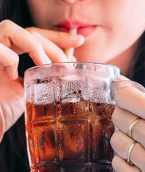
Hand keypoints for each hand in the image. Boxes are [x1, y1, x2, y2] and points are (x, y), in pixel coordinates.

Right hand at [0, 20, 83, 140]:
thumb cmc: (4, 110)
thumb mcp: (31, 90)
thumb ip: (47, 74)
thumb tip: (70, 61)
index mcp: (10, 52)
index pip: (35, 35)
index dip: (57, 37)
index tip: (79, 41)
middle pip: (29, 32)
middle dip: (53, 46)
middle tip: (67, 65)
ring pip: (11, 29)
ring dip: (35, 47)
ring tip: (46, 66)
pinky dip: (9, 60)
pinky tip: (12, 76)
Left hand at [111, 80, 144, 171]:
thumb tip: (123, 85)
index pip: (126, 98)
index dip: (121, 93)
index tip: (123, 95)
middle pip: (119, 118)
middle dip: (124, 115)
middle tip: (137, 121)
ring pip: (116, 141)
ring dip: (124, 138)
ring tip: (140, 141)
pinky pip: (117, 165)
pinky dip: (123, 159)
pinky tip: (138, 158)